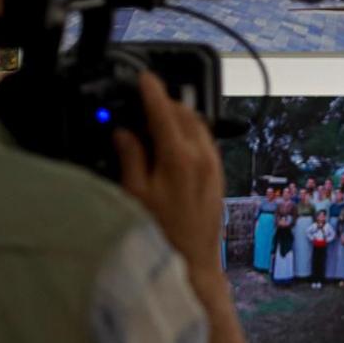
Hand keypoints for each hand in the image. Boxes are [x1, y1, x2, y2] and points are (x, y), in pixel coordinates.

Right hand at [113, 72, 222, 272]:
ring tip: (159, 117)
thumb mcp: (135, 195)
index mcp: (178, 157)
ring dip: (181, 116)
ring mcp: (213, 168)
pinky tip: (177, 141)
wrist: (193, 265)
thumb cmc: (161, 235)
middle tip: (146, 99)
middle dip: (166, 102)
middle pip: (186, 114)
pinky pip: (206, 144)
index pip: (164, 112)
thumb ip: (131, 158)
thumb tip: (125, 134)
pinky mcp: (218, 179)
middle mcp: (201, 158)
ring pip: (199, 127)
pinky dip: (191, 133)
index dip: (152, 91)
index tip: (145, 77)